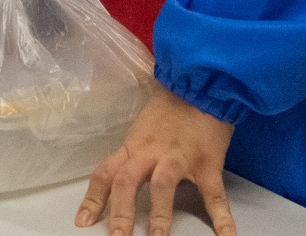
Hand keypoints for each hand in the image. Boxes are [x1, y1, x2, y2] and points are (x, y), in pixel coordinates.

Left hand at [77, 88, 234, 234]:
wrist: (202, 84)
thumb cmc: (172, 107)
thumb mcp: (143, 129)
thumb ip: (134, 154)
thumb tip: (123, 179)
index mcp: (134, 146)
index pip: (105, 173)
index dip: (93, 198)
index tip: (83, 221)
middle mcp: (151, 152)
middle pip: (127, 181)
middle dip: (121, 212)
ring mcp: (180, 157)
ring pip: (162, 185)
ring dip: (159, 215)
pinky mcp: (208, 162)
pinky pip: (214, 194)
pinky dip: (221, 218)